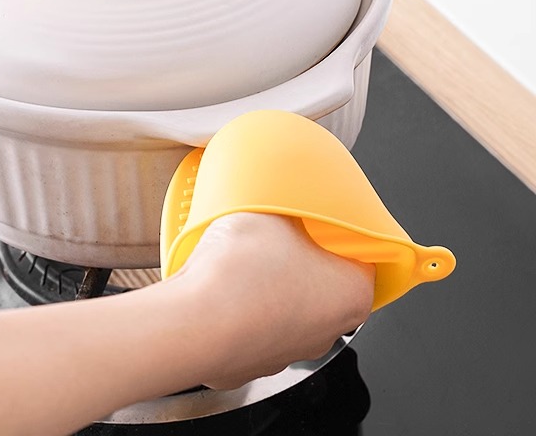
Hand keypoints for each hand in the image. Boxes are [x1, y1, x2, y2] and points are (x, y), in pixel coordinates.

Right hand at [173, 213, 374, 389]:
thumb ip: (288, 201)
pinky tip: (222, 283)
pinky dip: (241, 303)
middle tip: (273, 226)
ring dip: (268, 279)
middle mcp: (329, 329)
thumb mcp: (271, 209)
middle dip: (298, 250)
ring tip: (238, 254)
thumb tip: (283, 193)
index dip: (332, 225)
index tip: (313, 212)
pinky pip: (252, 321)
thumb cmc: (240, 273)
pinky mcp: (254, 360)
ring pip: (285, 300)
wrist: (194, 323)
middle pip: (322, 276)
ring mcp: (290, 350)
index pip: (359, 250)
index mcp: (353, 292)